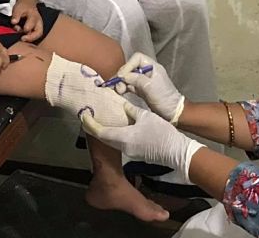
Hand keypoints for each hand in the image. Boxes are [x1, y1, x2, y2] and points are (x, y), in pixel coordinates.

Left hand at [11, 0, 43, 41]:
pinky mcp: (34, 31)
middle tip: (22, 39)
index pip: (32, 23)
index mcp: (34, 16)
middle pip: (39, 33)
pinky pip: (33, 37)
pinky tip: (21, 37)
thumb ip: (16, 15)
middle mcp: (38, 23)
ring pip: (36, 36)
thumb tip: (14, 22)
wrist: (27, 5)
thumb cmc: (23, 7)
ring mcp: (37, 27)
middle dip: (31, 37)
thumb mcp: (18, 8)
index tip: (18, 29)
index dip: (26, 28)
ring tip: (21, 38)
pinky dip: (27, 38)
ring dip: (28, 38)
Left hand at [81, 102, 203, 175]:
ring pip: (112, 140)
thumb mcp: (145, 116)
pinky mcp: (135, 153)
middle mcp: (122, 146)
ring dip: (105, 131)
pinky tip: (117, 127)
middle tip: (90, 115)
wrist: (175, 151)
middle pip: (104, 137)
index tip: (83, 115)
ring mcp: (129, 152)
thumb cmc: (160, 132)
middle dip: (95, 127)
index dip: (90, 123)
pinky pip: (120, 143)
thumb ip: (131, 110)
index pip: (100, 131)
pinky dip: (115, 134)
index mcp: (122, 137)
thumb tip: (123, 105)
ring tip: (102, 119)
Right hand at [112, 53, 184, 123]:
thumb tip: (122, 75)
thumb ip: (136, 78)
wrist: (173, 113)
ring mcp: (145, 81)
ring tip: (118, 91)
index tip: (122, 76)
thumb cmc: (164, 98)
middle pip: (131, 68)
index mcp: (153, 67)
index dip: (128, 65)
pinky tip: (119, 92)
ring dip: (121, 83)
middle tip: (117, 86)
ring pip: (129, 78)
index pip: (137, 58)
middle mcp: (148, 72)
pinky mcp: (142, 91)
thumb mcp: (150, 86)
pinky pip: (130, 86)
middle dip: (122, 76)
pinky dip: (124, 88)